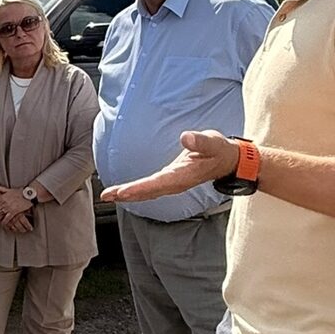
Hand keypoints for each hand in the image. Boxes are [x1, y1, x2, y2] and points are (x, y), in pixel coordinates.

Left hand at [0, 185, 33, 231]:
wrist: (28, 195)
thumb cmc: (19, 192)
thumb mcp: (9, 189)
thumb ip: (0, 188)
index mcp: (2, 196)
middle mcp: (4, 201)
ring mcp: (9, 206)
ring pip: (0, 215)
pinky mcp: (14, 211)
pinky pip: (7, 218)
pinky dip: (5, 221)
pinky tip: (4, 223)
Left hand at [101, 129, 237, 206]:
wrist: (228, 161)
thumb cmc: (219, 151)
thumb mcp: (213, 143)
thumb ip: (200, 141)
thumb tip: (186, 137)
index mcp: (182, 176)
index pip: (156, 184)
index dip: (138, 188)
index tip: (122, 192)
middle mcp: (175, 183)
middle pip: (147, 192)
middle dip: (126, 194)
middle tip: (106, 195)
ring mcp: (172, 183)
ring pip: (147, 192)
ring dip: (128, 194)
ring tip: (109, 195)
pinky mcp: (170, 180)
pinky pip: (150, 188)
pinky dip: (136, 190)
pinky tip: (125, 191)